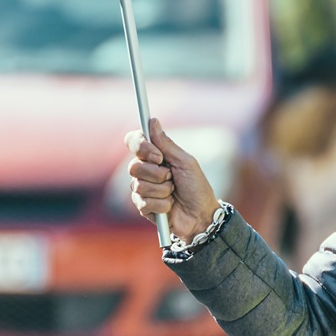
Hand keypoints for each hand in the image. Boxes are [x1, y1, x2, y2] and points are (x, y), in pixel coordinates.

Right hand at [126, 118, 218, 242]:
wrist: (201, 215)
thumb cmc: (196, 187)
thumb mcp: (185, 162)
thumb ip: (167, 144)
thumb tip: (152, 121)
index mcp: (154, 156)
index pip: (133, 141)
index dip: (141, 147)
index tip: (158, 156)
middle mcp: (144, 170)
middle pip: (134, 166)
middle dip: (158, 174)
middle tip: (172, 178)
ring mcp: (141, 189)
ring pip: (139, 185)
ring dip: (163, 190)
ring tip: (173, 194)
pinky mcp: (142, 206)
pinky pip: (143, 202)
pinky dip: (162, 204)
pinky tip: (169, 206)